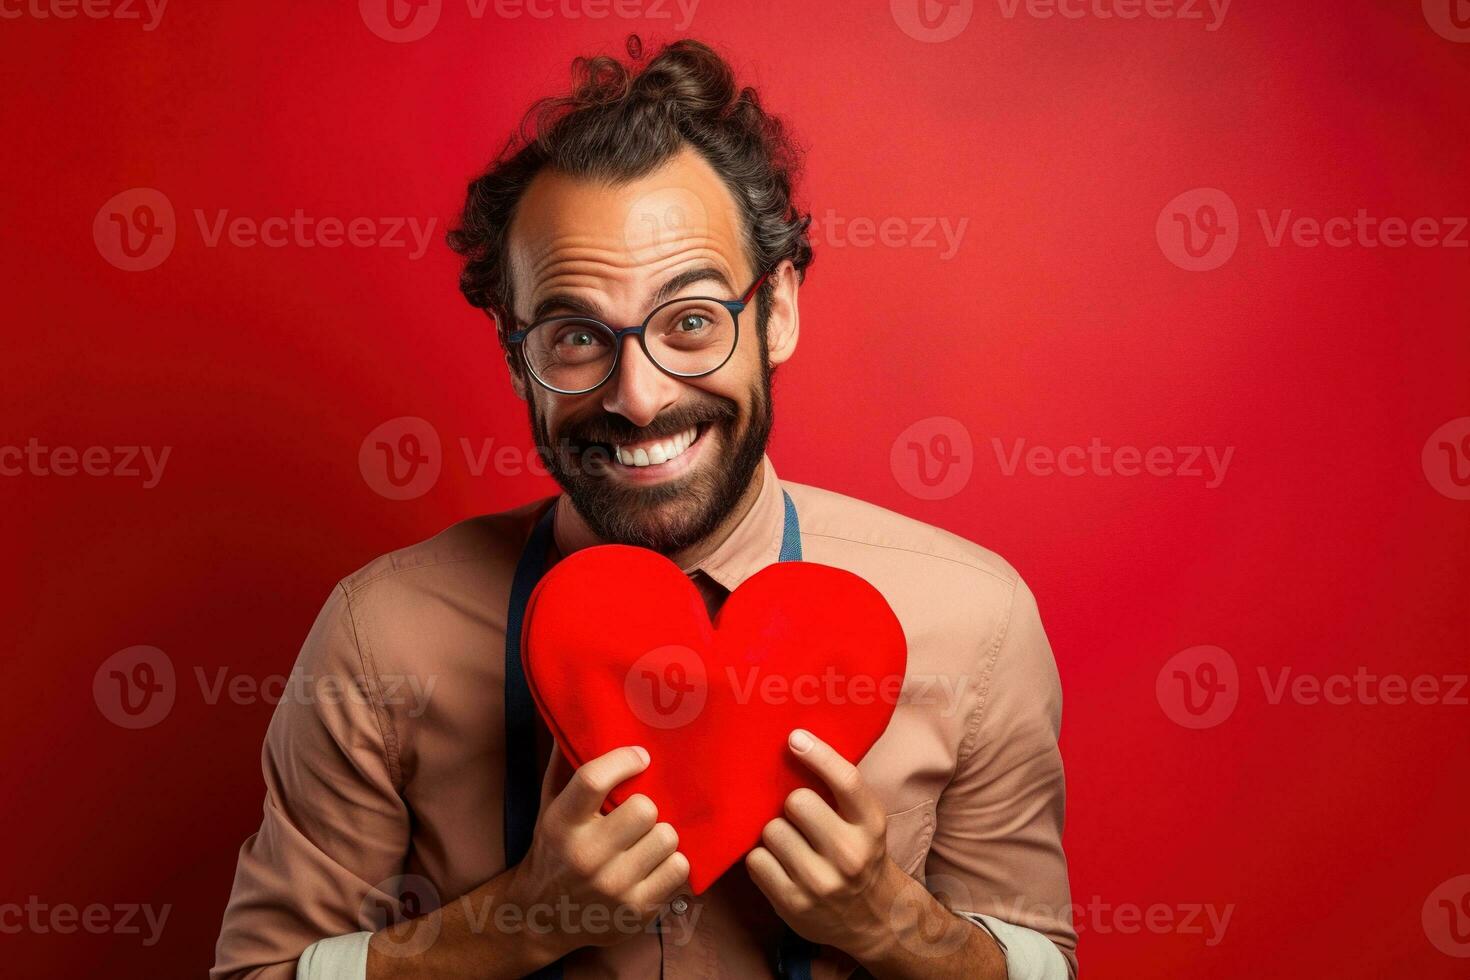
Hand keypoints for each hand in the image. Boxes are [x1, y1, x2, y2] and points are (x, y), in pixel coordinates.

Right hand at [506, 745, 689, 957]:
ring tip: (646, 841)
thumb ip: (562, 763)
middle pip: (645, 808)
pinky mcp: (637, 910)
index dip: (624, 760)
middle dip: (646, 807)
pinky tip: (654, 864)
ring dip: (661, 836)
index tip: (640, 757)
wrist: (542, 918)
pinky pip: (680, 869)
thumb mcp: (548, 808)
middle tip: (639, 814)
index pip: (594, 778)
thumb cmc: (553, 852)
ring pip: (668, 837)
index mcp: (561, 823)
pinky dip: (672, 864)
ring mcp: (613, 886)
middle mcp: (585, 856)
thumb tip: (574, 713)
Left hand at [744, 729, 909, 960]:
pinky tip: (777, 863)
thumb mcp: (865, 822)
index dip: (818, 754)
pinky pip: (756, 860)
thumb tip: (795, 742)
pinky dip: (761, 857)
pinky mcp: (792, 903)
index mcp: (871, 825)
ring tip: (788, 842)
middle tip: (796, 815)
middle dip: (790, 805)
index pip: (846, 780)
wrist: (873, 919)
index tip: (795, 738)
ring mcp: (820, 882)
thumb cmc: (860, 855)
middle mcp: (849, 854)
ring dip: (774, 832)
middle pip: (797, 802)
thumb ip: (838, 790)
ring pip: (771, 831)